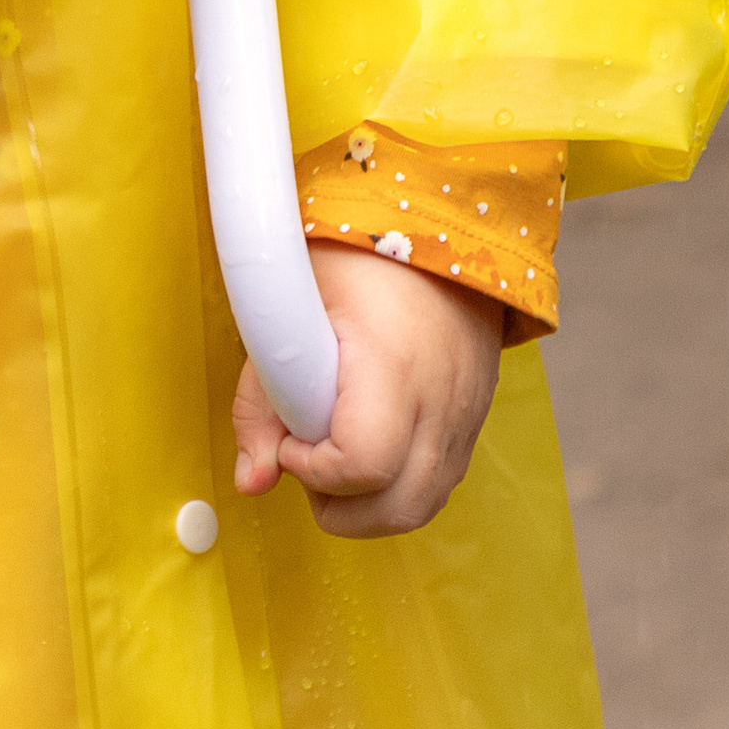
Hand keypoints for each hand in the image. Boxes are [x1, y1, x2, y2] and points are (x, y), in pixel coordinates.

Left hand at [230, 242, 502, 537]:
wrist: (436, 220)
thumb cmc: (358, 253)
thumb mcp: (290, 307)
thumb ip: (259, 398)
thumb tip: (253, 481)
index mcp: (392, 364)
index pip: (362, 464)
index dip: (314, 468)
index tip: (291, 436)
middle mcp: (440, 398)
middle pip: (397, 508)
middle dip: (338, 505)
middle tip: (306, 458)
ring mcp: (465, 412)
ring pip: (422, 507)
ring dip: (370, 506)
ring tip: (335, 454)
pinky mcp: (475, 417)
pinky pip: (441, 483)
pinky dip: (400, 487)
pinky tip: (370, 446)